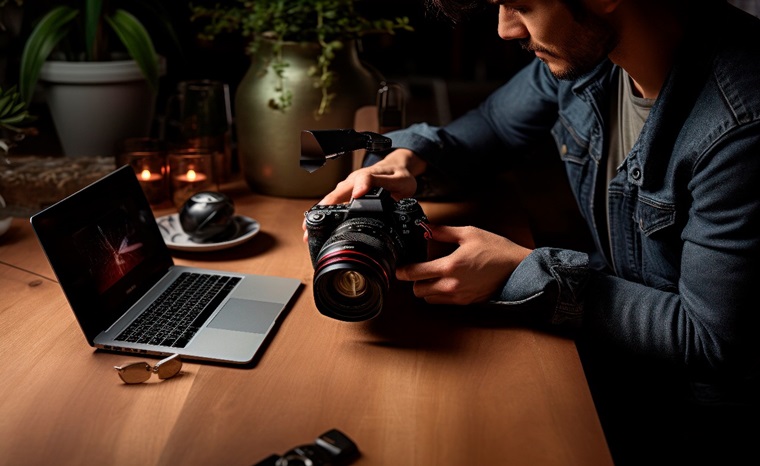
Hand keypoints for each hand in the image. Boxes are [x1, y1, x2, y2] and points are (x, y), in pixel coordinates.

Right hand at [302, 149, 425, 241]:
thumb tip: (357, 192)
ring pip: (331, 203)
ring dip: (319, 216)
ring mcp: (349, 189)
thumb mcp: (396, 179)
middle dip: (318, 214)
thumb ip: (378, 182)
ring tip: (308, 233)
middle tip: (307, 230)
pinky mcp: (350, 195)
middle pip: (330, 199)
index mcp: (361, 179)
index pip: (342, 191)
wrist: (400, 169)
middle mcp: (352, 183)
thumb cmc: (400, 175)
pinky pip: (337, 205)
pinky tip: (321, 228)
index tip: (322, 216)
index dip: (331, 204)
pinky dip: (328, 216)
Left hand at [396, 225, 531, 304]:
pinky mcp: (467, 302)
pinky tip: (447, 282)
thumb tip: (426, 228)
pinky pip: (444, 302)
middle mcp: (452, 285)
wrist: (518, 268)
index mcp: (449, 266)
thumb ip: (443, 232)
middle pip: (419, 291)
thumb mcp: (468, 233)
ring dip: (427, 289)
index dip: (403, 271)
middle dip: (415, 281)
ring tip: (433, 276)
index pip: (416, 274)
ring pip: (430, 299)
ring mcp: (459, 296)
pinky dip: (440, 294)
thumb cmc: (496, 249)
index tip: (400, 268)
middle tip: (419, 270)